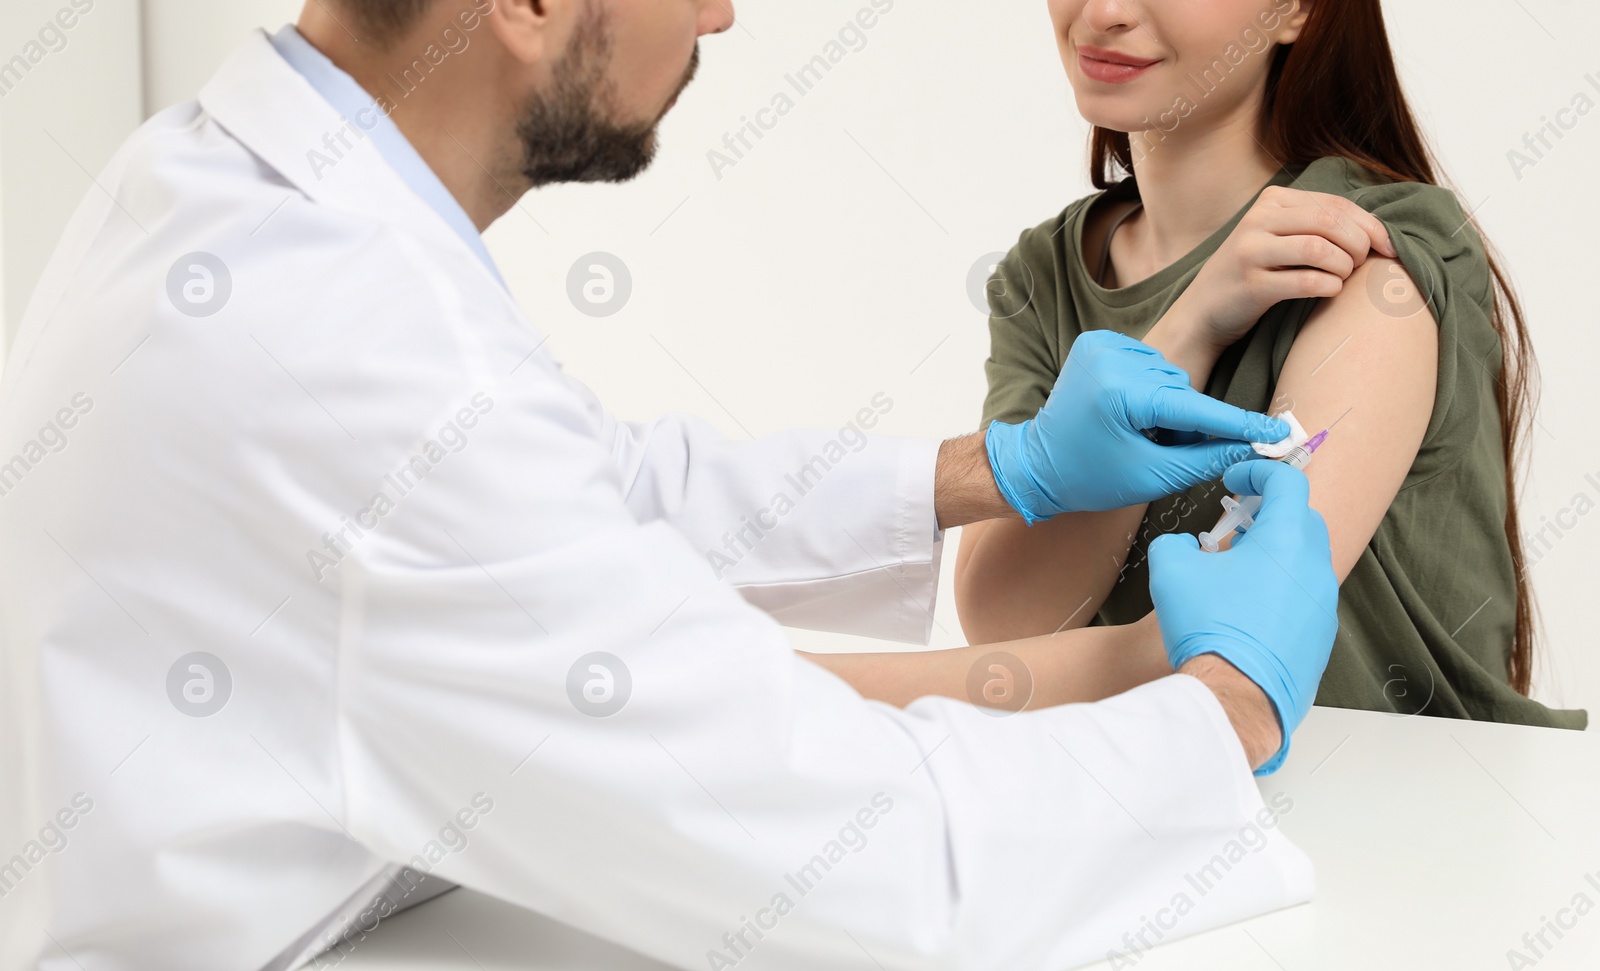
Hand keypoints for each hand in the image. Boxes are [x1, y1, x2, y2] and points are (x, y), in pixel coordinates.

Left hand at [983, 331, 1288, 522]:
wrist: (1035, 464)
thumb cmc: (1089, 476)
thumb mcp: (1152, 476)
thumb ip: (1204, 460)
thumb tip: (1251, 449)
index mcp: (1120, 393)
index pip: (1194, 407)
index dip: (1237, 423)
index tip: (1275, 430)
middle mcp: (1111, 359)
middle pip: (1182, 389)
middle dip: (1185, 422)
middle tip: (1164, 449)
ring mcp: (1101, 344)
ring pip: (1168, 375)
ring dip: (1167, 405)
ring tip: (1141, 432)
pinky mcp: (1095, 341)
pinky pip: (1147, 363)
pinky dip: (1149, 386)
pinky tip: (1128, 410)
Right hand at [1147, 459, 1338, 773]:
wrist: (1236, 695)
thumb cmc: (1210, 627)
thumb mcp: (1171, 572)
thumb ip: (1176, 545)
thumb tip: (1184, 548)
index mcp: (1287, 539)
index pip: (1287, 483)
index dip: (1259, 473)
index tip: (1236, 481)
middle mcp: (1314, 567)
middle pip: (1302, 519)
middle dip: (1269, 514)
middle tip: (1237, 525)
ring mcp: (1322, 604)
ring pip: (1304, 562)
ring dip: (1275, 556)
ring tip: (1238, 573)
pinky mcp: (1320, 635)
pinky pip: (1303, 599)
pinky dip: (1280, 592)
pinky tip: (1248, 611)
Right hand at [1171, 186, 1397, 352]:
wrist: (1203, 311)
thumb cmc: (1253, 274)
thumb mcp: (1278, 237)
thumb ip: (1316, 225)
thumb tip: (1379, 231)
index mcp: (1271, 201)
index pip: (1335, 204)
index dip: (1371, 225)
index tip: (1390, 247)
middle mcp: (1257, 220)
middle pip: (1330, 222)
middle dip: (1359, 244)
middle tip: (1362, 265)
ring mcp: (1250, 252)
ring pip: (1320, 249)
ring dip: (1344, 267)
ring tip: (1342, 278)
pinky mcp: (1250, 285)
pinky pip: (1306, 281)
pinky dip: (1329, 286)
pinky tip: (1330, 291)